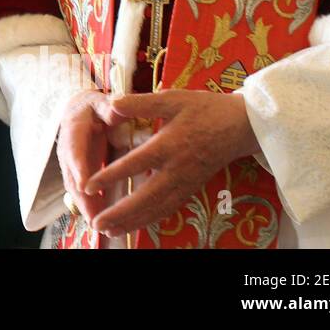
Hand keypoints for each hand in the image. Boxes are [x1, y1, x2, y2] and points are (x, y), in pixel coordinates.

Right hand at [55, 88, 110, 225]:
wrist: (78, 112)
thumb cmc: (92, 107)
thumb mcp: (99, 101)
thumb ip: (106, 107)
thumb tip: (115, 111)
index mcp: (73, 130)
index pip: (73, 151)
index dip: (78, 168)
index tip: (84, 184)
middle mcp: (68, 152)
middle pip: (72, 178)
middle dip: (83, 199)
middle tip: (95, 217)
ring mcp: (71, 165)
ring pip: (75, 190)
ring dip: (87, 209)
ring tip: (101, 227)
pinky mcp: (78, 175)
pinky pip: (82, 194)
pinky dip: (91, 208)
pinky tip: (105, 223)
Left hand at [86, 90, 260, 238]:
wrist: (240, 126)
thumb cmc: (204, 109)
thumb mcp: (172, 99)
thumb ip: (141, 103)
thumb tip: (111, 103)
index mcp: (169, 145)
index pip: (136, 164)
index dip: (111, 175)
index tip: (89, 185)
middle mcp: (177, 169)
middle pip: (146, 197)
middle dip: (120, 212)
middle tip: (97, 223)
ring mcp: (185, 183)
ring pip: (157, 208)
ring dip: (132, 221)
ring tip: (109, 231)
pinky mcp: (191, 189)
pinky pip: (168, 209)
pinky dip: (150, 220)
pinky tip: (134, 226)